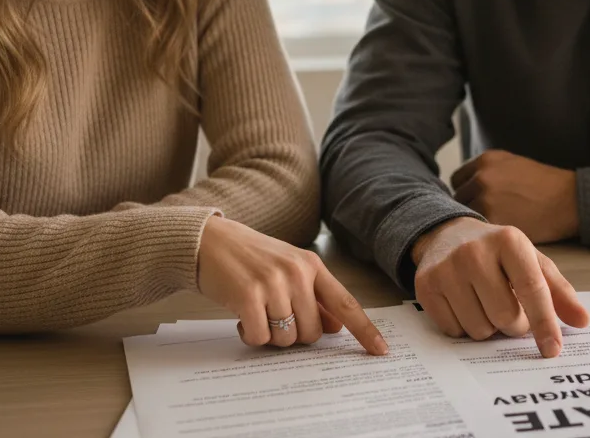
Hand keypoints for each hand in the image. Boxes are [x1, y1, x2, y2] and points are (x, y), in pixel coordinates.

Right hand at [197, 216, 387, 354]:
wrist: (208, 240)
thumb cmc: (250, 258)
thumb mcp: (288, 269)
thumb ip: (314, 296)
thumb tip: (336, 326)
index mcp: (312, 265)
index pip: (345, 303)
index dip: (365, 330)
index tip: (381, 349)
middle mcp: (296, 273)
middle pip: (312, 332)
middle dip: (294, 334)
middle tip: (274, 316)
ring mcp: (273, 283)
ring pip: (287, 338)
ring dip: (271, 335)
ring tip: (257, 313)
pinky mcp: (248, 295)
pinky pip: (260, 338)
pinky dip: (250, 335)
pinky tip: (241, 317)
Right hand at [411, 217, 589, 357]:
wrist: (446, 234)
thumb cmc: (497, 253)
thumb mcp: (531, 261)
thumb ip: (558, 291)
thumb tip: (582, 321)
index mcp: (509, 241)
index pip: (532, 289)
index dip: (545, 323)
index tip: (553, 349)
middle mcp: (474, 251)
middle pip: (505, 317)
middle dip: (514, 325)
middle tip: (510, 310)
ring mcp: (447, 268)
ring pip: (479, 329)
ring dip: (488, 327)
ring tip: (485, 304)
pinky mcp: (425, 285)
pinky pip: (454, 331)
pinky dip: (464, 327)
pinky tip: (464, 304)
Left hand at [451, 150, 578, 243]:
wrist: (569, 200)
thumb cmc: (544, 185)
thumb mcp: (513, 164)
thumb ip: (487, 171)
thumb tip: (465, 187)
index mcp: (486, 160)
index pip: (457, 180)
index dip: (466, 193)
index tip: (477, 203)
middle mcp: (482, 176)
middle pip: (458, 199)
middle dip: (469, 209)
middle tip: (485, 219)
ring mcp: (486, 198)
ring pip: (465, 218)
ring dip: (474, 225)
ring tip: (491, 230)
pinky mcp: (494, 220)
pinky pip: (478, 232)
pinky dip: (484, 236)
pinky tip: (497, 237)